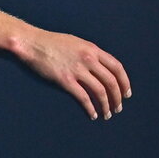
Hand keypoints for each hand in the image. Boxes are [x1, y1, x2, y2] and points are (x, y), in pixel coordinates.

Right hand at [16, 29, 131, 120]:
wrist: (32, 43)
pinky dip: (90, 108)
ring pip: (100, 92)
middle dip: (117, 98)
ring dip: (106, 106)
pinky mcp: (65, 80)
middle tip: (118, 108)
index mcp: (92, 49)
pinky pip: (83, 98)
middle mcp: (88, 59)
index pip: (117, 67)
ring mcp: (77, 69)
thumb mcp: (76, 43)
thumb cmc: (52, 42)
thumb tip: (101, 68)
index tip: (126, 94)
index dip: (124, 82)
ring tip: (106, 114)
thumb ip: (90, 54)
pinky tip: (92, 114)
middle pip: (111, 82)